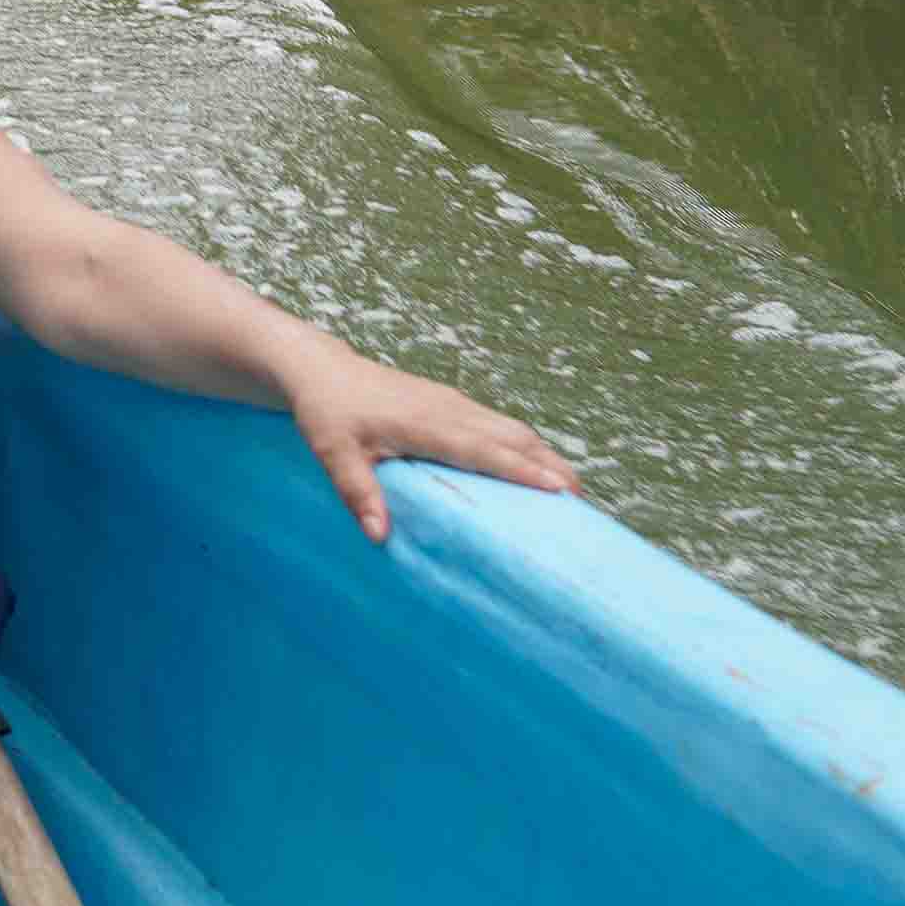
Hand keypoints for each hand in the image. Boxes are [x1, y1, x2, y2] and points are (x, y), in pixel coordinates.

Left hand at [282, 343, 581, 540]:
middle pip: (511, 437)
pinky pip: (498, 424)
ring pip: (510, 428)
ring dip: (543, 453)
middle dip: (548, 465)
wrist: (323, 370)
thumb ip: (356, 492)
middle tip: (580, 501)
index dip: (521, 470)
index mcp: (424, 424)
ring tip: (571, 487)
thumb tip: (379, 535)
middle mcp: (449, 410)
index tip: (558, 490)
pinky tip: (537, 463)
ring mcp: (454, 403)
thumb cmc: (327, 413)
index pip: (482, 450)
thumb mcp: (332, 453)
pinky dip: (525, 444)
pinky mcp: (453, 403)